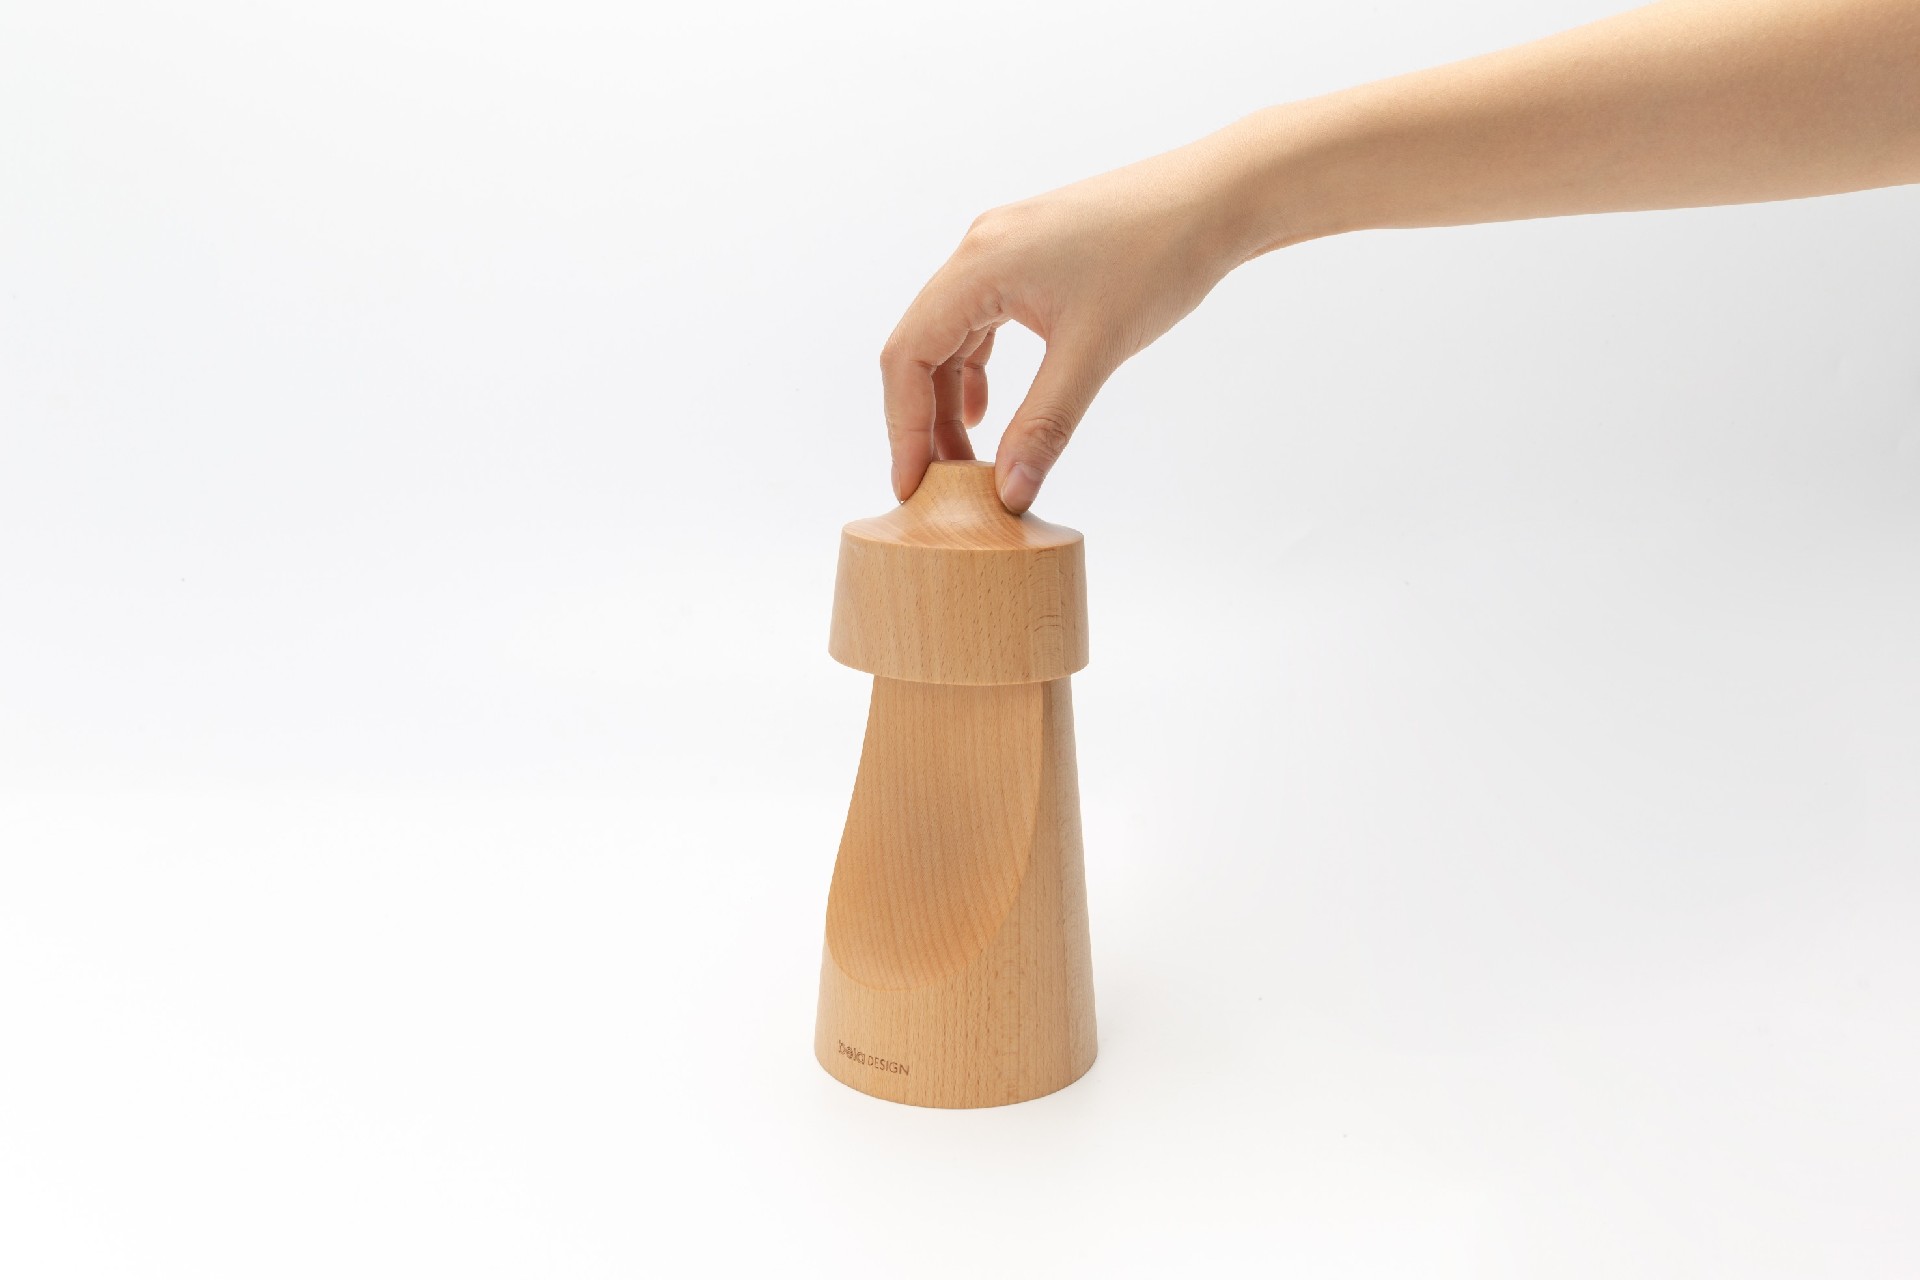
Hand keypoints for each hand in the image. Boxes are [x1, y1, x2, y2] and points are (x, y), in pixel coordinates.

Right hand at [880, 140, 1260, 511]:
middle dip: (924, 420)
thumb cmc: (1161, 257)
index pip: (908, 355)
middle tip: (939, 486)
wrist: (1217, 198)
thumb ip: (1044, 426)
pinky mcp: (1030, 257)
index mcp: (981, 265)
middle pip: (920, 347)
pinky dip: (978, 370)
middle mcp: (979, 250)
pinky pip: (981, 321)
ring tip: (968, 460)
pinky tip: (989, 411)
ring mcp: (1003, 250)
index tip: (910, 486)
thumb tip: (1009, 494)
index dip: (902, 427)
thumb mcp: (1096, 352)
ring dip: (952, 399)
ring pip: (951, 336)